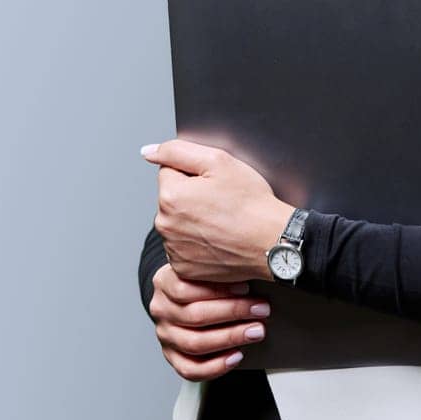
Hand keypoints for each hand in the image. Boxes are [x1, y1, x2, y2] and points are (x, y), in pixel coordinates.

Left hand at [141, 138, 296, 284]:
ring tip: (222, 222)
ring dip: (193, 220)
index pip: (170, 172)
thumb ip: (177, 151)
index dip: (195, 174)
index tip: (214, 184)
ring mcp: (173, 250)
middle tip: (222, 203)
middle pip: (172, 199)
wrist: (273, 242)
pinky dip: (198, 243)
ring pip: (178, 223)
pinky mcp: (184, 268)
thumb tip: (148, 152)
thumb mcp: (218, 160)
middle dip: (191, 197)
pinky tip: (219, 239)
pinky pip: (184, 247)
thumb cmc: (251, 203)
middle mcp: (165, 225)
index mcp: (170, 196)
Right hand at [147, 263, 272, 379]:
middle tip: (261, 310)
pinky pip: (191, 369)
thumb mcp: (203, 268)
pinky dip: (216, 366)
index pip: (187, 288)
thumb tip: (252, 273)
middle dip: (233, 312)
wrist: (184, 298)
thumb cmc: (201, 282)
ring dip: (230, 337)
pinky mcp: (172, 357)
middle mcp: (161, 310)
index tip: (246, 288)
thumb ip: (219, 271)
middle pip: (195, 315)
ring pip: (195, 343)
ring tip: (256, 331)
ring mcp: (165, 336)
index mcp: (164, 282)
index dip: (219, 290)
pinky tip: (236, 355)